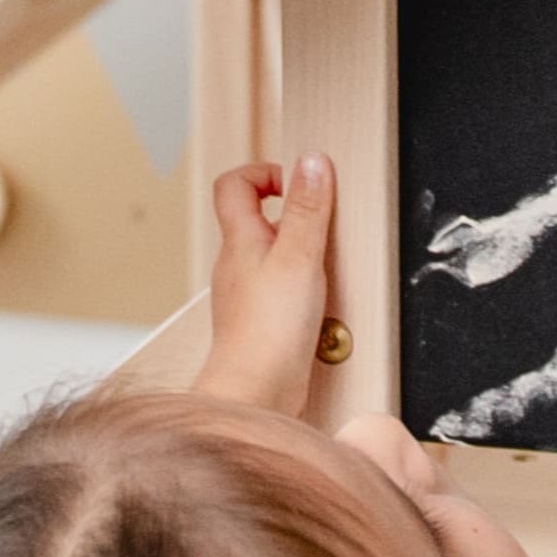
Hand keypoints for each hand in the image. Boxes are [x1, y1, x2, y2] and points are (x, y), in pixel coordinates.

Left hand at [197, 155, 334, 411]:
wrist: (256, 394)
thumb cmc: (268, 332)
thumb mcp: (299, 255)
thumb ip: (307, 208)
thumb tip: (312, 162)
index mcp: (239, 239)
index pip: (233, 184)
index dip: (264, 172)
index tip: (298, 182)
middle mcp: (236, 265)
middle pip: (253, 218)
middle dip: (290, 212)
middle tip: (320, 220)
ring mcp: (246, 295)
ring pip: (268, 257)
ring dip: (298, 252)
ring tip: (323, 263)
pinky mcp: (262, 324)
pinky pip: (278, 291)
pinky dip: (300, 288)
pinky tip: (319, 304)